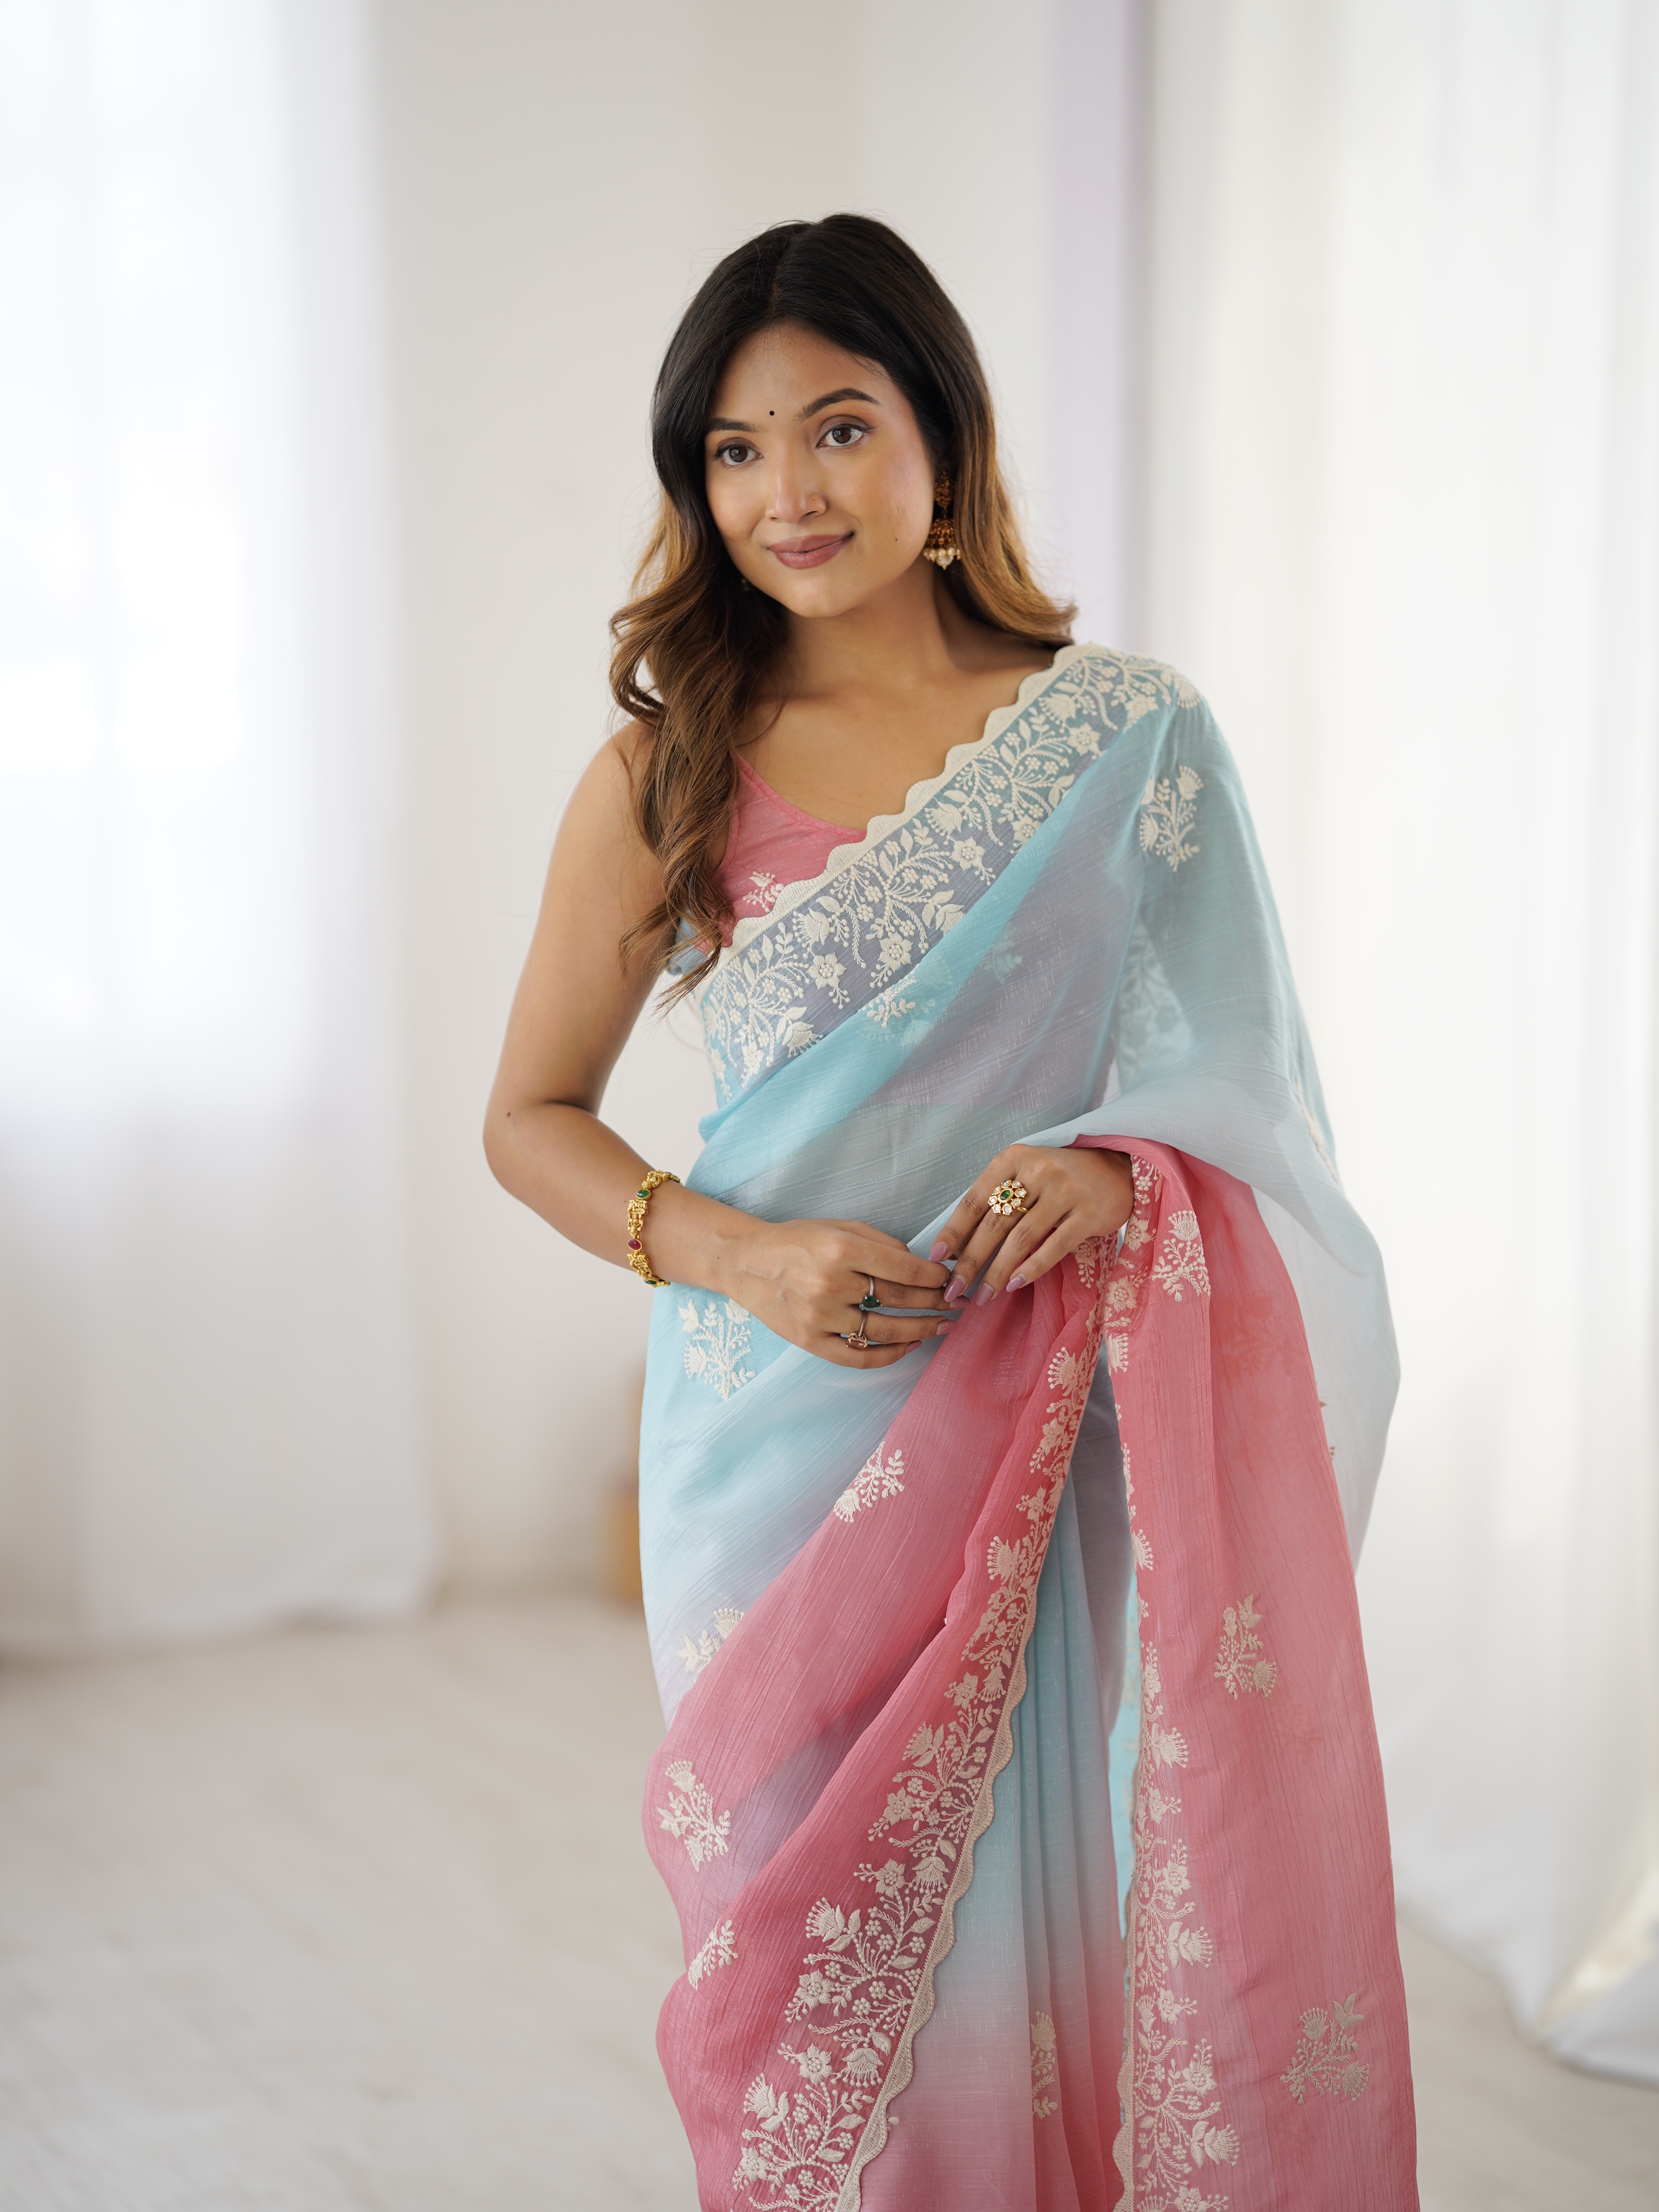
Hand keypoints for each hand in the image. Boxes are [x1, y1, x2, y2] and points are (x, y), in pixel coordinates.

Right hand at [724, 1218, 956, 1368]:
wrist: (746, 1262)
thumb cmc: (797, 1240)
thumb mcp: (839, 1227)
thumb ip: (880, 1242)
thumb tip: (920, 1263)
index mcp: (841, 1250)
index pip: (904, 1268)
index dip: (934, 1276)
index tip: (950, 1278)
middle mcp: (832, 1284)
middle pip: (899, 1299)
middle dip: (936, 1302)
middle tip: (957, 1304)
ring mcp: (820, 1317)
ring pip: (885, 1331)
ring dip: (922, 1330)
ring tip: (943, 1327)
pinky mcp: (810, 1341)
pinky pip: (858, 1357)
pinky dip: (888, 1355)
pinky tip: (909, 1346)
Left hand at [933, 1144, 1132, 1307]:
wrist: (1118, 1170)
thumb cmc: (1061, 1178)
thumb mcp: (1025, 1176)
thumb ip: (997, 1202)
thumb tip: (959, 1247)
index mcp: (1014, 1159)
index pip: (975, 1199)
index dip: (954, 1231)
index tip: (937, 1257)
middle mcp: (1037, 1171)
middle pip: (995, 1223)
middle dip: (970, 1261)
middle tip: (953, 1289)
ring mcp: (1065, 1191)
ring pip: (1021, 1239)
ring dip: (998, 1272)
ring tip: (983, 1297)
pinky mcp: (1088, 1213)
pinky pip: (1053, 1247)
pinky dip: (1032, 1268)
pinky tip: (1015, 1285)